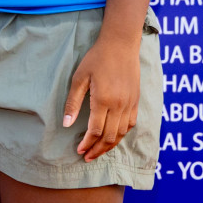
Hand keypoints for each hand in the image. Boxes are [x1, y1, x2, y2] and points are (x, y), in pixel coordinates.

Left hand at [62, 35, 140, 161]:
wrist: (120, 45)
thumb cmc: (96, 59)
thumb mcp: (79, 77)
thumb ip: (73, 102)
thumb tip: (67, 124)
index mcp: (104, 100)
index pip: (95, 130)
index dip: (87, 143)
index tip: (79, 150)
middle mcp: (119, 105)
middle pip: (109, 137)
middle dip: (97, 150)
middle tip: (87, 157)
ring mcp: (130, 104)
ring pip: (121, 133)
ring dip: (109, 146)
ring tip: (98, 152)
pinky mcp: (136, 101)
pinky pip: (131, 125)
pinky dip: (121, 135)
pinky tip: (113, 138)